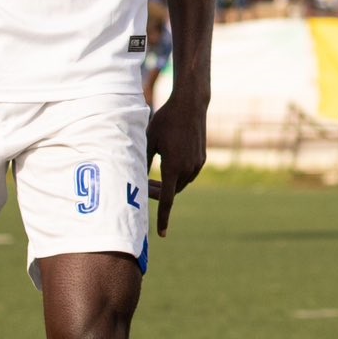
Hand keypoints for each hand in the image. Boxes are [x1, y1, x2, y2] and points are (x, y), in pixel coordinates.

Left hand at [145, 89, 207, 236]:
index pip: (166, 200)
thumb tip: (136, 178)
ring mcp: (197, 164)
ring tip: (155, 174)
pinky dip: (178, 175)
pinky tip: (169, 162)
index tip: (162, 233)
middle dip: (158, 192)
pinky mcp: (201, 159)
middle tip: (143, 185)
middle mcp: (187, 169)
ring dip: (169, 184)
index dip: (163, 218)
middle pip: (171, 191)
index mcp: (172, 167)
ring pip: (180, 183)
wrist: (191, 105)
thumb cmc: (165, 120)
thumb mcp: (149, 140)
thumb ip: (142, 161)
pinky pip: (188, 174)